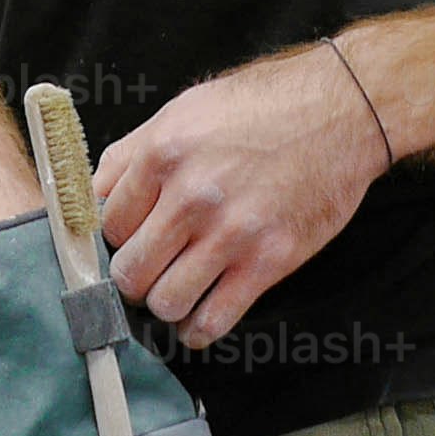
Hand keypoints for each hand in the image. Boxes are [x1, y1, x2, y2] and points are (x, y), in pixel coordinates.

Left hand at [89, 45, 390, 356]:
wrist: (340, 111)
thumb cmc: (264, 106)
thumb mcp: (185, 109)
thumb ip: (134, 152)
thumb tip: (94, 197)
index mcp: (162, 153)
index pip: (106, 225)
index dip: (117, 237)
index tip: (132, 240)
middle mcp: (191, 195)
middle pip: (130, 271)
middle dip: (136, 276)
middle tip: (153, 268)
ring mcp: (231, 232)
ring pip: (165, 303)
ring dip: (167, 303)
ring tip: (179, 289)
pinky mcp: (268, 261)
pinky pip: (212, 320)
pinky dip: (198, 329)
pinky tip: (200, 316)